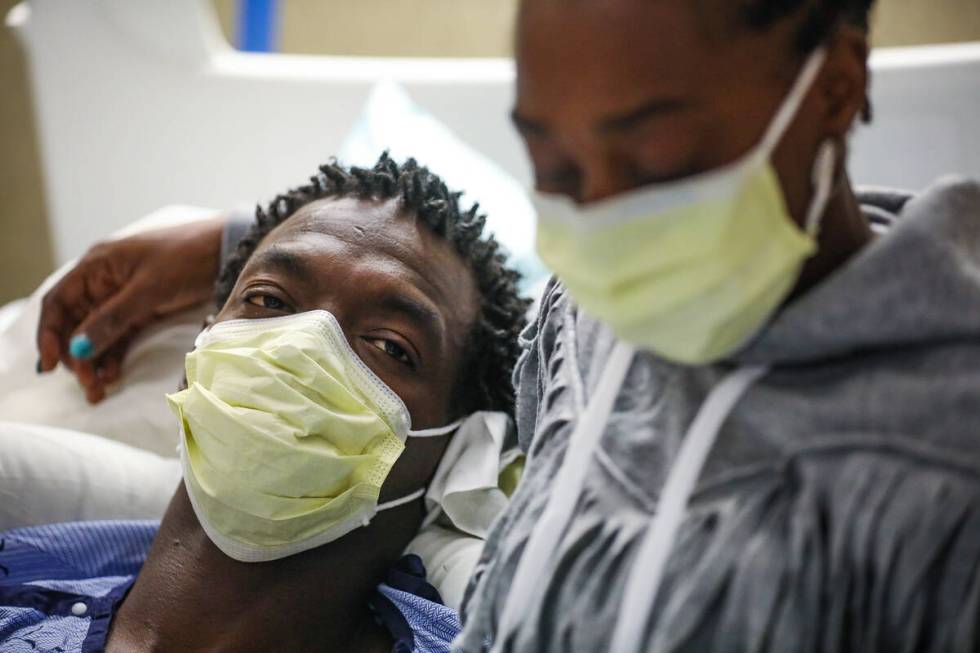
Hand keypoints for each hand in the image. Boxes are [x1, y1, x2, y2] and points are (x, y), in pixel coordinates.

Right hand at [36, 215, 225, 402]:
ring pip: (96, 333)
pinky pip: (119, 335)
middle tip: (87, 385)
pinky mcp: (143, 308)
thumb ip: (112, 318)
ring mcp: (123, 296)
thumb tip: (78, 348)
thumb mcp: (148, 289)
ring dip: (93, 361)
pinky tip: (112, 376)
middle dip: (76, 356)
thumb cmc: (187, 258)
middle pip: (75, 323)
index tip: (49, 366)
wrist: (227, 250)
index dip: (48, 335)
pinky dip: (113, 355)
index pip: (58, 303)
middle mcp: (103, 281)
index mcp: (97, 266)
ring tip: (98, 390)